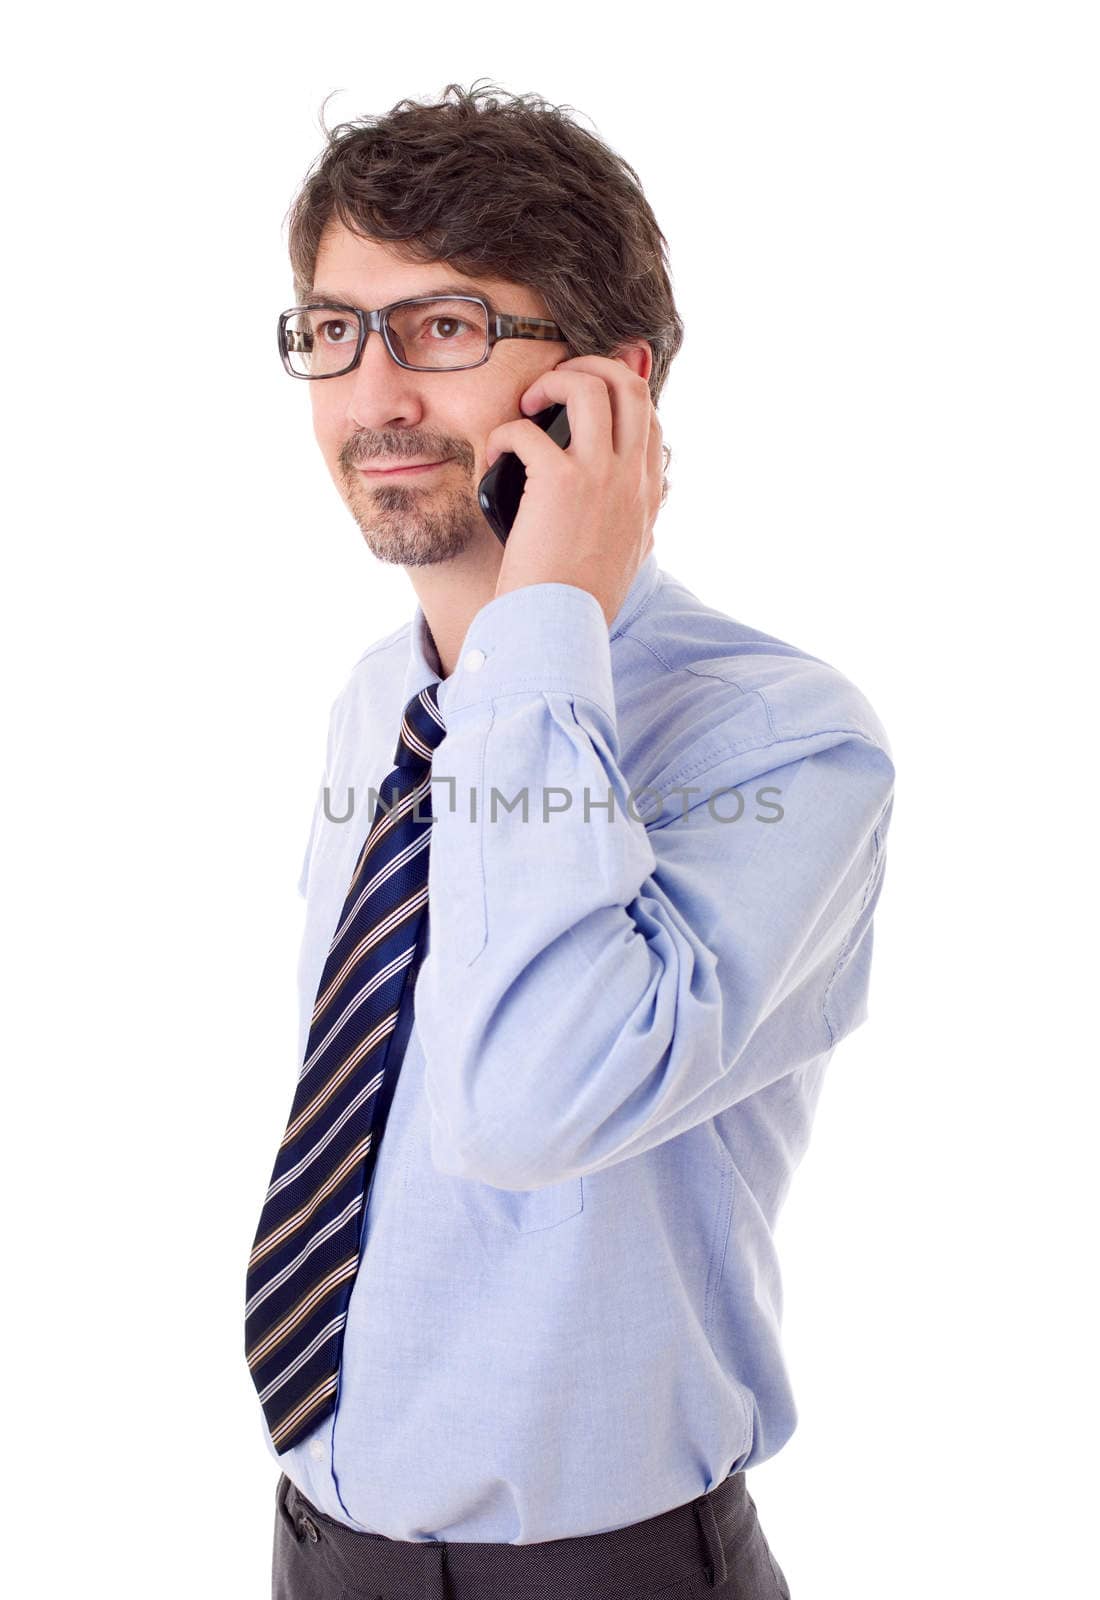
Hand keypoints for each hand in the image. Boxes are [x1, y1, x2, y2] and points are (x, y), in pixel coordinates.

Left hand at [483, 355, 663, 628]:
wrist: (562, 629)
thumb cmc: (583, 602)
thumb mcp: (629, 559)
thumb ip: (637, 529)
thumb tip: (640, 523)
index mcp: (647, 494)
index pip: (649, 417)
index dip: (617, 391)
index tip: (584, 396)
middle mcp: (631, 477)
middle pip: (628, 384)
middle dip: (589, 367)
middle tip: (553, 385)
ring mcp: (600, 476)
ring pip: (590, 386)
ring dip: (553, 382)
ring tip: (526, 406)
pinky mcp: (560, 482)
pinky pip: (527, 430)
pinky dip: (504, 435)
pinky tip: (494, 457)